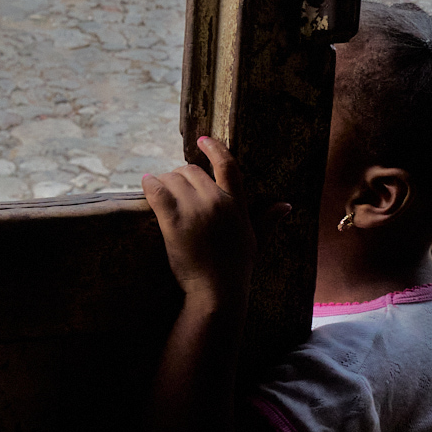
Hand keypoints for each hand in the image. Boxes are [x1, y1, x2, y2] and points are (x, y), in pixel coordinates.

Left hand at [143, 136, 272, 307]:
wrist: (217, 291)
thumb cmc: (236, 268)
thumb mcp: (255, 240)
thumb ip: (267, 219)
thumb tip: (286, 205)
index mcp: (237, 204)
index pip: (228, 166)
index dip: (214, 149)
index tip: (202, 140)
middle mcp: (217, 202)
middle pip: (191, 170)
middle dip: (180, 176)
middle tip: (175, 189)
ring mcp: (195, 210)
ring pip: (172, 178)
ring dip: (164, 181)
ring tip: (160, 191)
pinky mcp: (174, 221)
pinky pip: (157, 190)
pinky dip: (149, 184)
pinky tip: (146, 184)